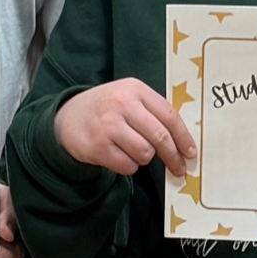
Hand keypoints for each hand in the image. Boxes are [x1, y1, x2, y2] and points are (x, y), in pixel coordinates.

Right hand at [54, 78, 192, 175]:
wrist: (65, 119)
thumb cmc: (105, 110)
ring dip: (144, 159)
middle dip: (173, 156)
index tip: (191, 152)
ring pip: (145, 153)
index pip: (169, 115)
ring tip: (132, 151)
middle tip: (178, 168)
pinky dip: (128, 166)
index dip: (183, 137)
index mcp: (134, 89)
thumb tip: (183, 140)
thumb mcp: (127, 98)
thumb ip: (153, 112)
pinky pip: (127, 166)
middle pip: (160, 136)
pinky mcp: (98, 146)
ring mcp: (108, 125)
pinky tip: (118, 156)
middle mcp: (121, 104)